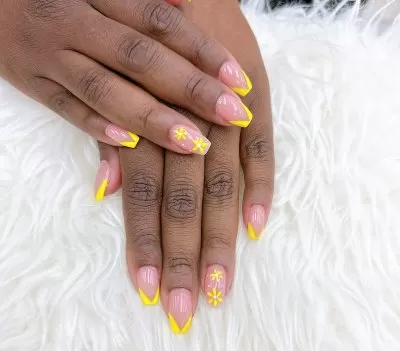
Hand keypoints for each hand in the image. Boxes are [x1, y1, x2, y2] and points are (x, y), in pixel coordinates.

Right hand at [0, 0, 253, 153]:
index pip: (160, 22)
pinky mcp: (33, 84)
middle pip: (140, 58)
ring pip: (106, 89)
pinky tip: (130, 145)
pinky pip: (66, 110)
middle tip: (233, 114)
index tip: (239, 80)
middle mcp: (74, 23)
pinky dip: (97, 127)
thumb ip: (140, 5)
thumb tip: (185, 4)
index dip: (203, 50)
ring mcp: (50, 57)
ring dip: (152, 117)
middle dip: (190, 88)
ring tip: (195, 142)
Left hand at [97, 0, 273, 332]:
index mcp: (148, 123)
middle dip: (183, 258)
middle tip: (187, 309)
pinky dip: (261, 186)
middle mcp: (186, 122)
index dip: (146, 245)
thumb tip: (103, 193)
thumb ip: (112, 140)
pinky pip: (263, 148)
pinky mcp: (258, 97)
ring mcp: (226, 112)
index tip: (149, 292)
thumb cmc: (146, 50)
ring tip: (221, 285)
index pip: (146, 197)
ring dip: (221, 239)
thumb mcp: (117, 89)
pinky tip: (257, 226)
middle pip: (184, 200)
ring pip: (221, 184)